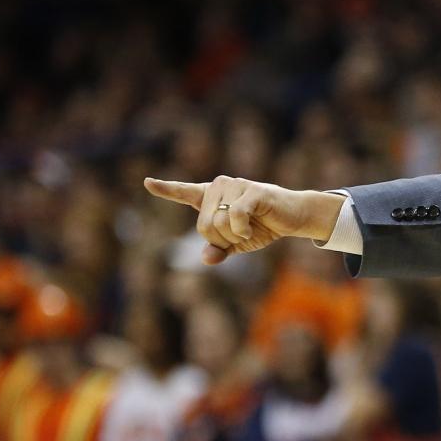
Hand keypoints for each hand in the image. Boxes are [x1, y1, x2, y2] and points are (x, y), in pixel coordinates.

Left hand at [144, 176, 342, 264]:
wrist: (293, 218)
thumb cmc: (263, 226)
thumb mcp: (237, 243)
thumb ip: (219, 249)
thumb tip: (206, 258)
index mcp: (212, 197)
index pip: (184, 192)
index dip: (165, 189)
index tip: (148, 182)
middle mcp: (220, 186)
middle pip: (203, 225)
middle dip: (222, 239)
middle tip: (240, 235)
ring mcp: (235, 185)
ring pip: (218, 224)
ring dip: (235, 236)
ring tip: (250, 228)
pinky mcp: (252, 191)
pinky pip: (235, 217)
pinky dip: (242, 230)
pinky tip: (252, 226)